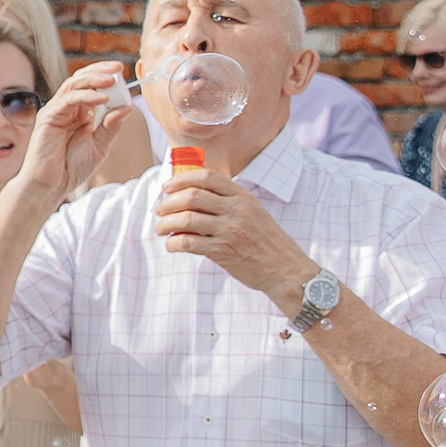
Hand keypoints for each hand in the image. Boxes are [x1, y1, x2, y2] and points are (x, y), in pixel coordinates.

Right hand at [21, 62, 132, 193]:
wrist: (50, 186)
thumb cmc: (71, 168)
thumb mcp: (99, 147)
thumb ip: (111, 127)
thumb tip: (126, 107)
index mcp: (79, 113)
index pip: (92, 87)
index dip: (107, 78)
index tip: (125, 75)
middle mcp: (67, 108)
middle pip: (82, 80)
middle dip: (101, 71)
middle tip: (119, 68)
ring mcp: (56, 111)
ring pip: (74, 85)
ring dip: (94, 79)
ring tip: (113, 80)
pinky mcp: (48, 117)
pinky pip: (68, 100)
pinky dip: (86, 96)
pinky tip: (103, 99)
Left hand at [155, 167, 318, 307]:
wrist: (286, 269)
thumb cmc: (265, 241)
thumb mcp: (252, 212)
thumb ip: (227, 202)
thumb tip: (189, 196)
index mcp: (242, 196)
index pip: (207, 177)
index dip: (181, 179)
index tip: (167, 187)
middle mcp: (236, 210)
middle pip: (191, 196)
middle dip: (168, 202)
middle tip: (160, 210)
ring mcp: (230, 231)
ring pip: (186, 219)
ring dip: (166, 223)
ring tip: (160, 229)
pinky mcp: (223, 251)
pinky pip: (188, 242)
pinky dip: (174, 243)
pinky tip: (172, 245)